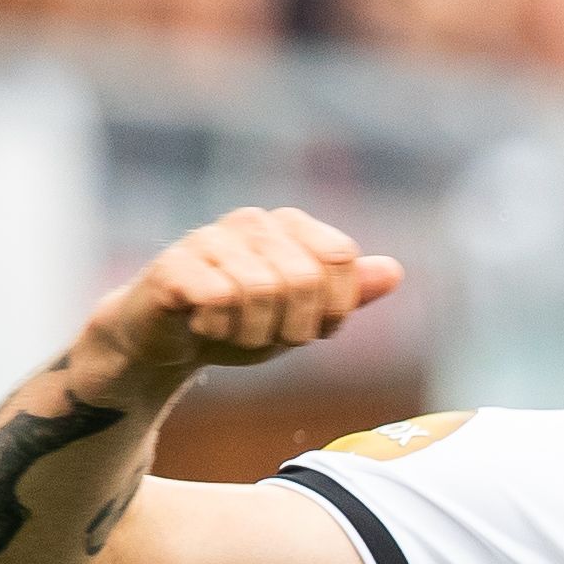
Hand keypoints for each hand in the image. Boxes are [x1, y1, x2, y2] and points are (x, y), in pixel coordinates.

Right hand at [78, 206, 400, 394]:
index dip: (332, 306)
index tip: (306, 324)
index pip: (340, 257)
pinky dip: (218, 328)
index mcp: (289, 226)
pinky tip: (202, 325)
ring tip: (232, 330)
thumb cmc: (241, 324)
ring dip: (254, 333)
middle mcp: (251, 221)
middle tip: (264, 333)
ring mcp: (209, 238)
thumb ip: (347, 295)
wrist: (168, 342)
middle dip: (293, 326)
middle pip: (305, 278)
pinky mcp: (174, 264)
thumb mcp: (304, 316)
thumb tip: (394, 271)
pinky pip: (219, 298)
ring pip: (262, 291)